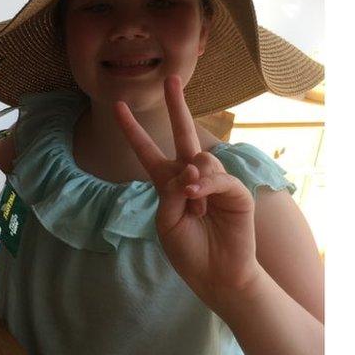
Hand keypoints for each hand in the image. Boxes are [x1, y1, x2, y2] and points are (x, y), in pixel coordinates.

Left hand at [113, 75, 262, 308]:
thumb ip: (170, 191)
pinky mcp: (236, 191)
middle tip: (171, 80)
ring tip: (194, 204)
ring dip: (192, 178)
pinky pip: (218, 176)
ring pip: (200, 158)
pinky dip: (207, 184)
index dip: (133, 130)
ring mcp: (216, 181)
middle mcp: (192, 176)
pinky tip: (199, 197)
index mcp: (169, 183)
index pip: (148, 151)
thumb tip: (191, 168)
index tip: (118, 107)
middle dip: (176, 106)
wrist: (216, 275)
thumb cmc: (189, 251)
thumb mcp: (165, 221)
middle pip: (184, 134)